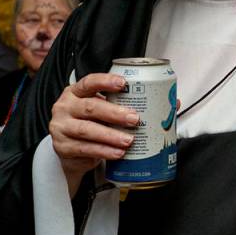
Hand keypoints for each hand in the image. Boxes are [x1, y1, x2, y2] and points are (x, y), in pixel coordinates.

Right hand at [49, 73, 138, 194]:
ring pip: (87, 130)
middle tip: (135, 119)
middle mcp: (65, 107)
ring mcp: (61, 127)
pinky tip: (118, 153)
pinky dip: (104, 151)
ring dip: (111, 136)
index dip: (106, 81)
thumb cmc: (95, 124)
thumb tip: (174, 103)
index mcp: (77, 92)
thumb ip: (132, 105)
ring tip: (129, 141)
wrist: (73, 152)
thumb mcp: (108, 111)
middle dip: (115, 113)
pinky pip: (85, 149)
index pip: (89, 81)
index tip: (124, 83)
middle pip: (90, 107)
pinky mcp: (62, 147)